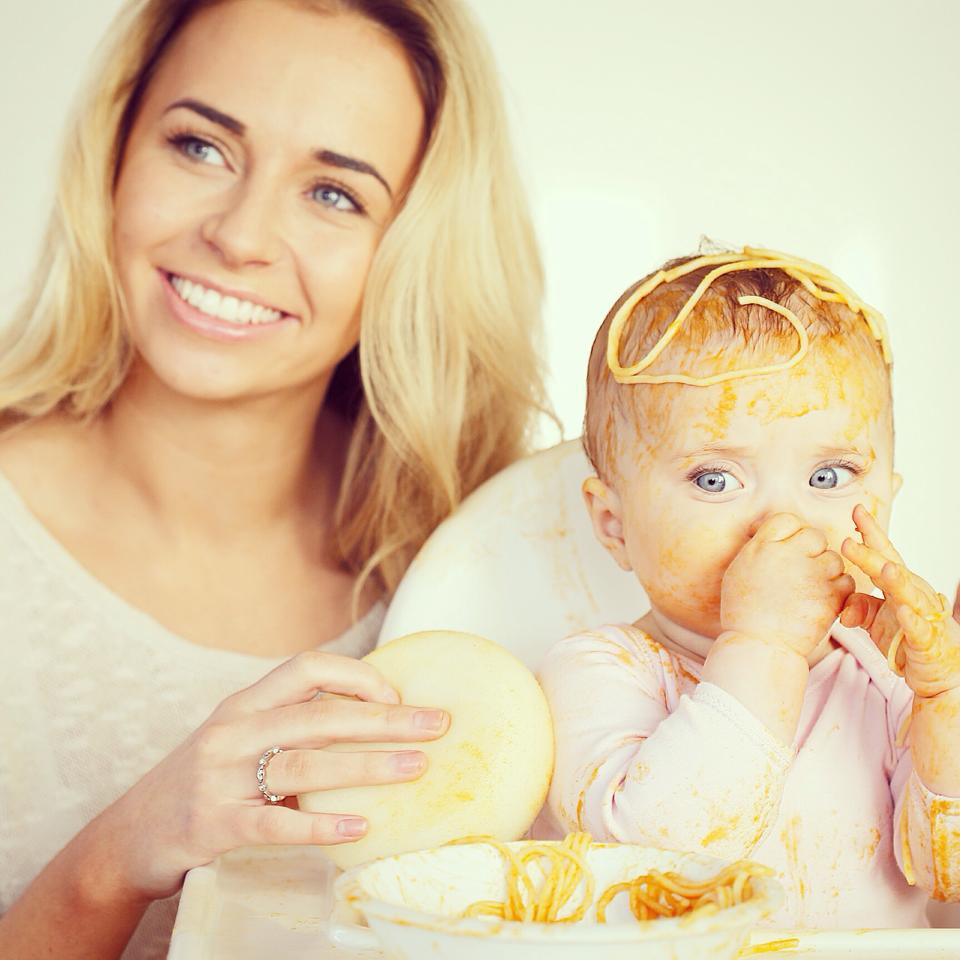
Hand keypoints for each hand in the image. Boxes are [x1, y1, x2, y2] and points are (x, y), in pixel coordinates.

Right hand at [106, 651, 448, 899]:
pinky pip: (274, 822)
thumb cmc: (205, 781)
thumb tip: (373, 718)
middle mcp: (233, 730)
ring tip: (415, 769)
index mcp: (245, 703)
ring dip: (366, 766)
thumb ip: (291, 724)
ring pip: (304, 763)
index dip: (356, 675)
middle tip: (438, 725)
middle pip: (320, 716)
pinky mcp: (213, 824)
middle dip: (385, 720)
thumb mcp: (240, 738)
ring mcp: (220, 777)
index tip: (397, 695)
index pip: (306, 667)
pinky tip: (358, 826)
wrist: (130, 835)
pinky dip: (319, 823)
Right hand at [721, 512, 854, 657]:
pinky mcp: (830, 597)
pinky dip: (838, 589)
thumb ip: (759, 547)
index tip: (788, 547)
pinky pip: (846, 581)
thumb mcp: (739, 569)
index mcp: (763, 547)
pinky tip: (823, 598)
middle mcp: (788, 555)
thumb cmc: (744, 611)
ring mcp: (812, 576)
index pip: (787, 520)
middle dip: (812, 549)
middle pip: (814, 535)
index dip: (791, 532)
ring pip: (833, 558)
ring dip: (826, 570)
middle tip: (802, 568)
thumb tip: (769, 534)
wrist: (759, 645)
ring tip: (811, 587)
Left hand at [841, 504, 959, 697]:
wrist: (937, 673)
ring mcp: (923, 617)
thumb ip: (859, 608)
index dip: (870, 533)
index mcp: (901, 585)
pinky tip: (901, 611)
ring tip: (883, 568)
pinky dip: (910, 619)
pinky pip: (918, 629)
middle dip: (872, 554)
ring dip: (896, 580)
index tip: (856, 511)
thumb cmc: (907, 641)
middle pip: (891, 569)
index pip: (884, 554)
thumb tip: (842, 606)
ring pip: (909, 595)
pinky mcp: (928, 641)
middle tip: (848, 542)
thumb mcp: (877, 622)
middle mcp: (914, 595)